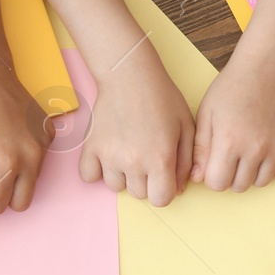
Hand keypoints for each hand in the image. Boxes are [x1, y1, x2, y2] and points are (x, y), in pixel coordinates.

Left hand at [0, 61, 51, 213]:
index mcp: (5, 164)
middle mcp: (30, 158)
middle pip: (21, 204)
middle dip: (3, 195)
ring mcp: (43, 146)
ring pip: (32, 182)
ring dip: (16, 177)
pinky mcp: (49, 133)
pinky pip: (39, 159)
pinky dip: (26, 156)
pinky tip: (10, 137)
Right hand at [80, 59, 194, 206]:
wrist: (130, 75)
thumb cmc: (162, 98)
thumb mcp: (186, 128)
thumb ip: (186, 162)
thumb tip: (177, 189)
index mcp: (160, 159)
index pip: (161, 199)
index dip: (164, 189)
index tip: (163, 176)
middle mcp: (133, 163)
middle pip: (139, 194)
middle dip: (146, 181)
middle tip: (147, 156)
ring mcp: (109, 157)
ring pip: (116, 187)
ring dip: (123, 175)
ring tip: (128, 152)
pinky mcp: (90, 148)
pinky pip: (89, 176)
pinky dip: (97, 171)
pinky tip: (107, 156)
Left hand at [192, 53, 274, 191]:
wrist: (266, 67)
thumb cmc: (232, 88)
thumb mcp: (206, 115)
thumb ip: (200, 149)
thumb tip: (196, 178)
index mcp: (228, 143)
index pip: (217, 184)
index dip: (212, 175)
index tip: (214, 162)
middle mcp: (254, 149)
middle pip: (238, 186)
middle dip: (230, 176)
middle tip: (230, 156)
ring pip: (261, 183)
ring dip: (252, 174)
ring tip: (248, 154)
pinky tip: (268, 158)